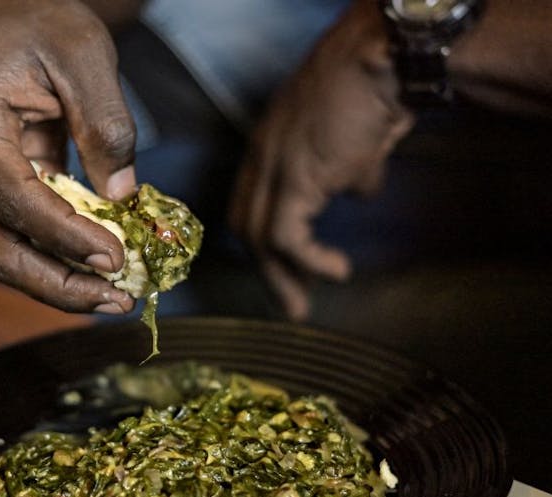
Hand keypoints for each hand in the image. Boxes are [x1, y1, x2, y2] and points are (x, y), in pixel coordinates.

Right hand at [0, 0, 137, 313]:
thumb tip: (122, 197)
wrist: (3, 9)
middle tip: (115, 299)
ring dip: (56, 283)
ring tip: (112, 298)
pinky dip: (57, 260)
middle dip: (57, 284)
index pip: (13, 197)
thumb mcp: (83, 54)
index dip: (62, 235)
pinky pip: (20, 237)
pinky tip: (96, 271)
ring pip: (4, 253)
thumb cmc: (36, 19)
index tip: (112, 256)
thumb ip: (105, 123)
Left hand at [228, 1, 414, 320]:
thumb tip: (360, 192)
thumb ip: (351, 169)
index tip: (286, 267)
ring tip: (302, 304)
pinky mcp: (295, 179)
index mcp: (270, 146)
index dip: (264, 239)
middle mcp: (262, 157)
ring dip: (281, 277)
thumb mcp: (359, 138)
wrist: (382, 59)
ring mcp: (274, 167)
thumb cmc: (376, 89)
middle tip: (291, 301)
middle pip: (246, 225)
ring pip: (258, 237)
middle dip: (267, 269)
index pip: (250, 202)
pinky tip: (335, 269)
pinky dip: (309, 260)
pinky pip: (285, 236)